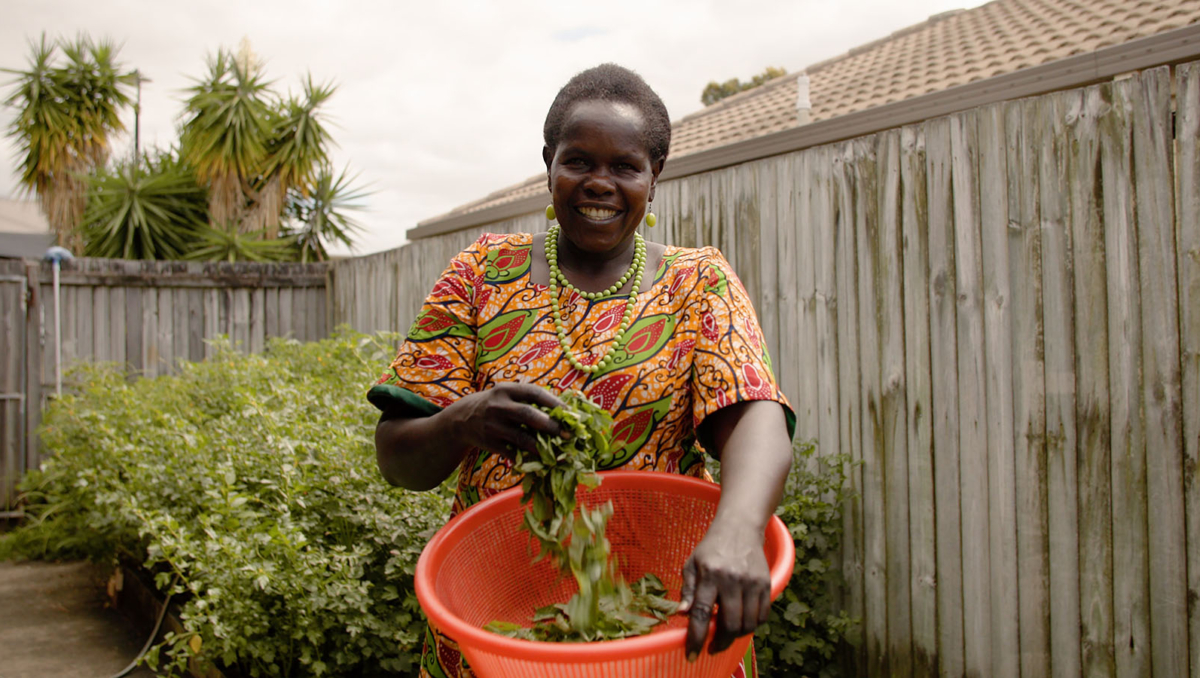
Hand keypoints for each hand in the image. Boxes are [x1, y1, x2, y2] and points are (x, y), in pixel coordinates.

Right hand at [442, 383, 567, 457]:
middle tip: (568, 434)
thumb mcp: (508, 395)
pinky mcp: (490, 443)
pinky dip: (528, 458)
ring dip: (542, 446)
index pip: (534, 393)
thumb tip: (566, 411)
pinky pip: (513, 453)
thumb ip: (531, 400)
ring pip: (521, 438)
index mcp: (507, 390)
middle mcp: (498, 406)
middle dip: (550, 426)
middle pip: (528, 415)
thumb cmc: (497, 405)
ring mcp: (493, 426)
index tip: (571, 412)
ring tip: (558, 452)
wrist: (463, 419)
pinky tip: (542, 461)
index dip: (555, 402)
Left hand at [678, 522, 770, 660]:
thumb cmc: (712, 548)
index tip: (692, 654)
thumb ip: (688, 590)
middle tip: (712, 647)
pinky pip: (762, 616)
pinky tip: (742, 622)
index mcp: (710, 575)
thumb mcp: (692, 564)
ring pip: (748, 624)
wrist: (740, 527)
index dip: (697, 638)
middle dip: (720, 643)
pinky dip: (752, 626)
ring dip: (736, 636)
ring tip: (726, 634)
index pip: (702, 613)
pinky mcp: (766, 584)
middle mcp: (732, 580)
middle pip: (730, 624)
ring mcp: (752, 582)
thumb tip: (682, 613)